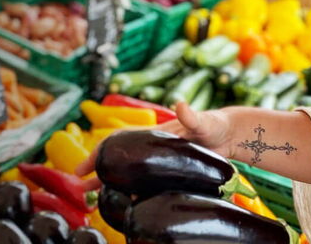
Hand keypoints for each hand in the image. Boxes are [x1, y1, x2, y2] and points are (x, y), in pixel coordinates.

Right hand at [75, 102, 234, 188]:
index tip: (83, 166)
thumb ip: (192, 115)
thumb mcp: (204, 121)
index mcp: (153, 135)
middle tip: (80, 188)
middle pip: (119, 161)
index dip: (99, 153)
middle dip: (98, 173)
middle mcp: (152, 149)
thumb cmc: (215, 124)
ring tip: (94, 201)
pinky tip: (127, 205)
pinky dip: (134, 194)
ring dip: (112, 185)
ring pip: (130, 175)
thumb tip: (180, 105)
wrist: (230, 137)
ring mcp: (160, 163)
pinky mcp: (169, 174)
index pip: (119, 142)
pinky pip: (147, 185)